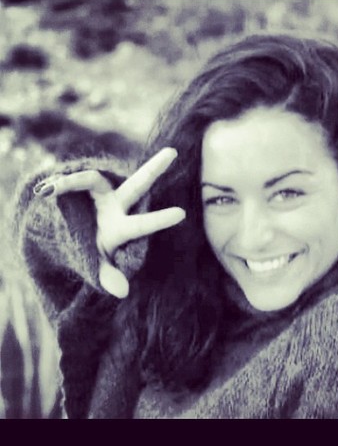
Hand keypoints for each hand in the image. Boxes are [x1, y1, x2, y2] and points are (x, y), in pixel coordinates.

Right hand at [33, 148, 185, 298]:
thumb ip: (109, 276)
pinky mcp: (78, 187)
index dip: (160, 219)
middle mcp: (116, 205)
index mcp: (122, 227)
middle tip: (174, 152)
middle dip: (154, 169)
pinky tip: (47, 191)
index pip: (143, 224)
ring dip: (71, 183)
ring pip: (92, 178)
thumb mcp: (96, 265)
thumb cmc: (90, 250)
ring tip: (51, 192)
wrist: (67, 235)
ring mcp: (98, 195)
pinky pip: (70, 183)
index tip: (183, 213)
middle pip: (137, 185)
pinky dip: (58, 186)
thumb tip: (123, 293)